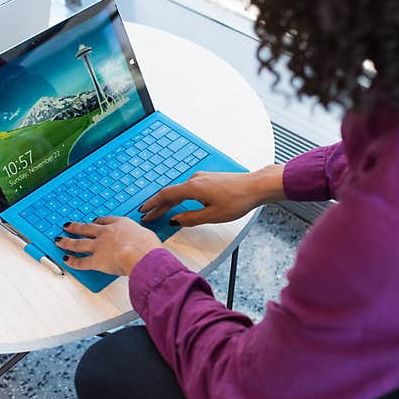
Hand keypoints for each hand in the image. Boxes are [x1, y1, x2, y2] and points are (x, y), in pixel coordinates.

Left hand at [55, 217, 162, 276]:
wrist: (142, 255)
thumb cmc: (148, 246)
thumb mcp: (146, 236)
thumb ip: (140, 238)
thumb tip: (143, 242)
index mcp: (121, 224)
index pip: (105, 220)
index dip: (97, 222)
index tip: (93, 222)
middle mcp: (107, 233)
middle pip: (86, 228)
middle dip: (75, 227)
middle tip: (67, 226)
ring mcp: (100, 246)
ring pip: (79, 243)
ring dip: (67, 241)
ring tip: (59, 240)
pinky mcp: (96, 260)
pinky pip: (81, 261)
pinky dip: (72, 261)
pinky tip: (66, 260)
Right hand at [139, 164, 285, 226]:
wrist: (255, 186)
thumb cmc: (237, 201)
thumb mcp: (212, 216)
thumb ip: (191, 218)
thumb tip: (175, 220)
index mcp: (192, 188)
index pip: (165, 196)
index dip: (152, 205)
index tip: (142, 212)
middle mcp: (194, 180)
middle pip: (170, 193)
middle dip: (157, 205)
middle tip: (146, 215)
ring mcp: (201, 178)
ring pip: (178, 190)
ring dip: (167, 201)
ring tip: (159, 212)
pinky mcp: (208, 179)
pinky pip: (187, 188)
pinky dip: (178, 197)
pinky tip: (178, 204)